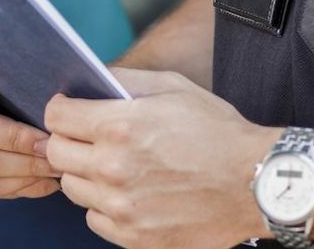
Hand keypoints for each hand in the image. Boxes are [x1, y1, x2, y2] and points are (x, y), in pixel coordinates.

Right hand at [0, 58, 60, 198]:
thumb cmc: (18, 85)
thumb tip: (50, 91)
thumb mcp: (13, 71)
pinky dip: (21, 185)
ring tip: (53, 164)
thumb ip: (18, 71)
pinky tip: (44, 180)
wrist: (14, 111)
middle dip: (15, 138)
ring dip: (24, 166)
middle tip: (47, 142)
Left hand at [44, 68, 276, 248]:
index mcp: (119, 126)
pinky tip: (128, 193)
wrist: (257, 182)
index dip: (61, 110)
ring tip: (114, 167)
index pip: (55, 117)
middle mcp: (113, 168)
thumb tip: (89, 80)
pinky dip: (104, 207)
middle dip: (67, 141)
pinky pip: (94, 219)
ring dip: (85, 175)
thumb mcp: (173, 88)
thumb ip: (123, 81)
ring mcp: (122, 206)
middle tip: (88, 139)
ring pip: (72, 188)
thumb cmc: (218, 132)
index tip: (70, 112)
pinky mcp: (135, 236)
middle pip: (55, 153)